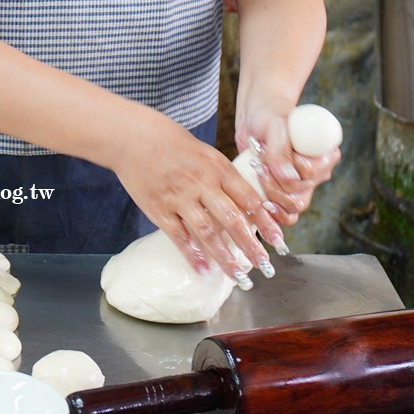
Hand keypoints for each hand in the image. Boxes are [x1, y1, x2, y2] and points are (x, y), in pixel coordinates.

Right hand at [112, 119, 287, 287]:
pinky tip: (203, 268)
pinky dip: (191, 254)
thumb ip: (225, 178)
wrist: (134, 138)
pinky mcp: (159, 208)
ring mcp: (180, 197)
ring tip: (237, 275)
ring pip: (207, 232)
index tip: (279, 241)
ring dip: (224, 256)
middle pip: (233, 220)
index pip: (250, 200)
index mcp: (219, 169)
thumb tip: (246, 204)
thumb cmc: (173, 144)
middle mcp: (202, 184)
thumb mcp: (207, 154)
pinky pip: (178, 235)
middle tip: (264, 266)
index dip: (266, 223)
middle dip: (251, 246)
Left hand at [236, 103, 340, 225]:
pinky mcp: (287, 193)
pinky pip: (287, 215)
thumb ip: (280, 150)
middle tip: (258, 164)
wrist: (256, 119)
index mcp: (325, 153)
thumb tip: (288, 178)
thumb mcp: (275, 126)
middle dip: (273, 183)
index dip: (287, 167)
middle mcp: (319, 172)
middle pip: (300, 195)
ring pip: (293, 207)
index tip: (268, 152)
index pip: (310, 173)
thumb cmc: (270, 116)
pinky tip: (261, 201)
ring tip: (258, 174)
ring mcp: (304, 186)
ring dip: (270, 195)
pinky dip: (273, 213)